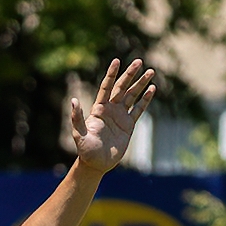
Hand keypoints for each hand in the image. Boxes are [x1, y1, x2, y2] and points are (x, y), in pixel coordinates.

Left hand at [68, 59, 159, 173]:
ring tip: (150, 71)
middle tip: (139, 61)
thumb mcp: (79, 135)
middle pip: (122, 87)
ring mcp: (120, 116)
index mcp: (99, 109)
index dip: (111, 74)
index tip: (116, 61)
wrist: (97, 164)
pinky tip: (152, 89)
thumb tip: (73, 100)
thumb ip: (77, 118)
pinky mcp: (128, 126)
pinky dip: (145, 100)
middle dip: (130, 74)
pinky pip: (138, 110)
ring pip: (132, 96)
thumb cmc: (85, 151)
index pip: (106, 87)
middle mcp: (110, 109)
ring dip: (141, 84)